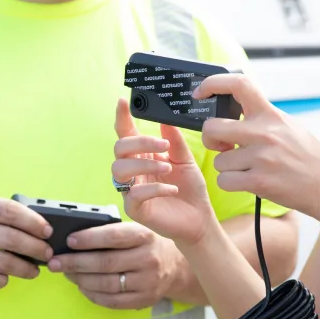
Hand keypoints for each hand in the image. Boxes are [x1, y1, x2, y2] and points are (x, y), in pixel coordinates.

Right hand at [0, 197, 52, 289]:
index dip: (33, 221)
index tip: (47, 230)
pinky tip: (8, 276)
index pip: (10, 211)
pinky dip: (5, 279)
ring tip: (35, 270)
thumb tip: (38, 226)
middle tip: (47, 253)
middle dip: (36, 248)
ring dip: (26, 268)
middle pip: (12, 238)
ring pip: (5, 263)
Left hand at [47, 221, 185, 309]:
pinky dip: (92, 294)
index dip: (89, 239)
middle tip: (56, 262)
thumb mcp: (137, 230)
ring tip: (66, 273)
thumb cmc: (146, 244)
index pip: (113, 237)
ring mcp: (147, 282)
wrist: (174, 266)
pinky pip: (112, 301)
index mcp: (144, 236)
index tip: (68, 241)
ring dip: (81, 279)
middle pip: (106, 263)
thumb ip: (112, 232)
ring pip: (106, 284)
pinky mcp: (143, 300)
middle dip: (76, 262)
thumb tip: (75, 239)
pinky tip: (81, 286)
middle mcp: (148, 259)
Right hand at [111, 98, 219, 246]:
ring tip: (167, 168)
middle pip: (120, 148)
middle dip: (139, 143)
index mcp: (143, 156)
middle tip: (162, 145)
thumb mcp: (185, 159)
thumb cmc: (190, 188)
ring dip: (144, 164)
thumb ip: (174, 140)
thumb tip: (166, 118)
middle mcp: (133, 171)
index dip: (122, 117)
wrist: (199, 218)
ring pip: (120, 170)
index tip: (123, 101)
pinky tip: (172, 189)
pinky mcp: (135, 209)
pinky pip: (134, 195)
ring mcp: (131, 190)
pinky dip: (154, 188)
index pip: (127, 134)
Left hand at [194, 74, 319, 219]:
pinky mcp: (259, 181)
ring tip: (248, 168)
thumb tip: (232, 111)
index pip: (239, 84)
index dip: (213, 83)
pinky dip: (231, 184)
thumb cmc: (307, 157)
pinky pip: (224, 180)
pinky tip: (248, 181)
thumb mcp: (287, 126)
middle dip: (210, 138)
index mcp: (270, 114)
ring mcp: (261, 157)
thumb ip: (261, 118)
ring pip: (218, 160)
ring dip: (227, 167)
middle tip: (221, 145)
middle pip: (212, 127)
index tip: (200, 91)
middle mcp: (264, 132)